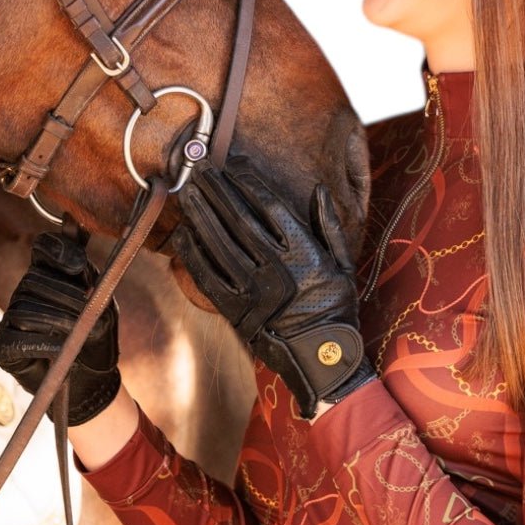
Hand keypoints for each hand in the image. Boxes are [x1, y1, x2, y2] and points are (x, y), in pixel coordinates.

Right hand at [0, 229, 120, 425]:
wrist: (94, 382)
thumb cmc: (96, 337)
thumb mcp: (100, 299)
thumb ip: (85, 268)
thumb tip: (72, 222)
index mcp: (48, 275)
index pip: (43, 247)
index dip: (58, 251)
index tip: (79, 266)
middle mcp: (25, 292)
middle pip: (35, 280)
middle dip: (67, 295)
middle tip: (91, 311)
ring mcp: (11, 319)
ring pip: (26, 308)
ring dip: (58, 321)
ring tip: (78, 335)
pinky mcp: (4, 346)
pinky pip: (18, 338)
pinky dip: (43, 343)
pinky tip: (59, 349)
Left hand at [171, 156, 374, 418]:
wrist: (321, 359)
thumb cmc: (335, 307)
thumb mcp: (344, 264)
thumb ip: (330, 225)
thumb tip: (318, 190)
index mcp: (304, 254)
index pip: (270, 208)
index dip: (248, 184)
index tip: (232, 165)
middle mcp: (276, 268)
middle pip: (239, 219)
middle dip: (217, 191)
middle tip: (200, 170)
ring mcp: (253, 290)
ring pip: (219, 243)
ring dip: (200, 215)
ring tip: (187, 193)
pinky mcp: (236, 310)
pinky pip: (208, 277)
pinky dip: (192, 254)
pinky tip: (181, 234)